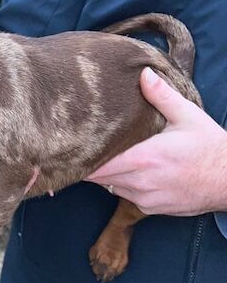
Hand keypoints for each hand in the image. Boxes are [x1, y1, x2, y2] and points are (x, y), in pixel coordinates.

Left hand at [86, 67, 226, 215]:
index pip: (99, 164)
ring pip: (110, 187)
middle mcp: (140, 182)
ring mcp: (145, 198)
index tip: (72, 146)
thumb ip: (161, 95)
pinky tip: (129, 171)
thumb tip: (143, 73)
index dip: (83, 156)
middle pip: (99, 177)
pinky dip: (123, 185)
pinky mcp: (151, 208)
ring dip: (106, 175)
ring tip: (104, 158)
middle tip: (81, 149)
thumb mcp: (187, 115)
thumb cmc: (209, 147)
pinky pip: (126, 196)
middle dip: (90, 164)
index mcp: (144, 158)